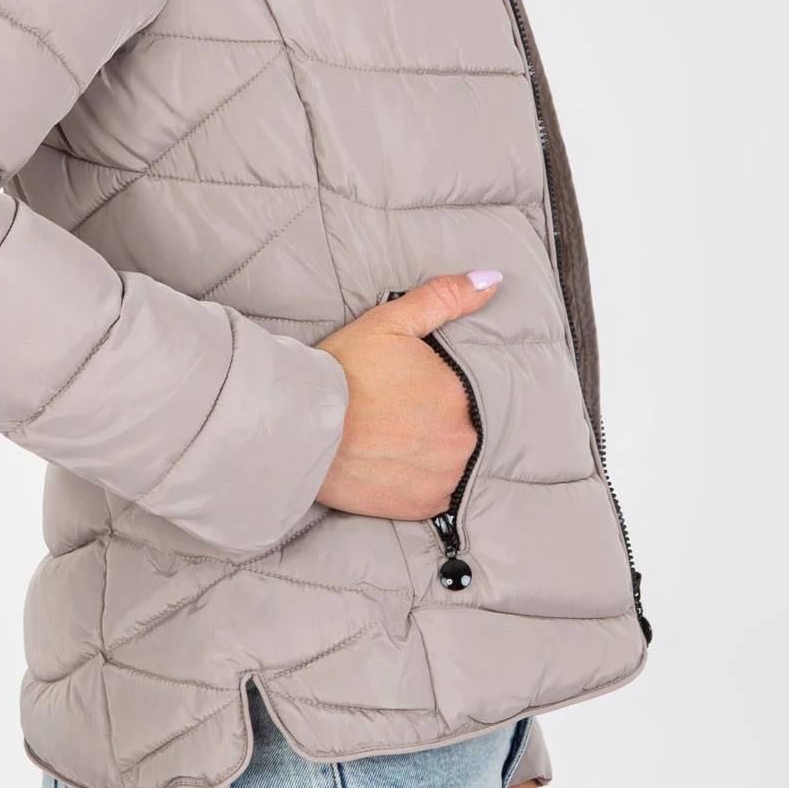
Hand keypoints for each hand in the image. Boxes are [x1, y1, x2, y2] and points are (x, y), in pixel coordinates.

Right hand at [314, 272, 501, 521]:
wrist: (297, 426)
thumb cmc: (342, 370)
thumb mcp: (391, 321)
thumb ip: (444, 299)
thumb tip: (490, 281)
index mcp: (460, 396)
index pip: (469, 392)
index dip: (439, 389)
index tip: (411, 389)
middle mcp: (460, 442)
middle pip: (462, 428)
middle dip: (436, 421)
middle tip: (398, 414)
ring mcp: (442, 478)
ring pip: (452, 462)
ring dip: (432, 453)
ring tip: (395, 439)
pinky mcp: (420, 507)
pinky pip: (436, 493)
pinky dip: (421, 481)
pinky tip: (394, 464)